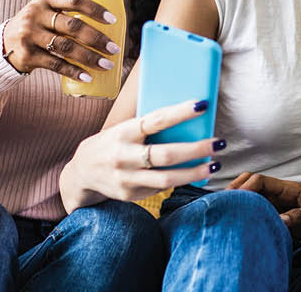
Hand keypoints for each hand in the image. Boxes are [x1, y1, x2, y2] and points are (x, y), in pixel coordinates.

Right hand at [1, 0, 119, 79]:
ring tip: (106, 64)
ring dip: (89, 57)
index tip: (113, 20)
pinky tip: (87, 76)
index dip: (95, 9)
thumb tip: (107, 26)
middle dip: (97, 38)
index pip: (74, 0)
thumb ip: (68, 13)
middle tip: (114, 49)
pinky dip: (73, 71)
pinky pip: (55, 64)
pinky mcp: (26, 55)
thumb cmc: (37, 26)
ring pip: (66, 47)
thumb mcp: (46, 11)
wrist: (3, 43)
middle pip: (72, 26)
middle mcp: (35, 14)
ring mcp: (29, 35)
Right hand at [60, 99, 223, 212]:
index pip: (156, 120)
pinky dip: (180, 181)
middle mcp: (123, 156)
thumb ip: (147, 127)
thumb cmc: (112, 142)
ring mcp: (126, 179)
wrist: (81, 173)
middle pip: (166, 154)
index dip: (180, 112)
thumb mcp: (123, 129)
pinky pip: (160, 188)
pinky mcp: (130, 195)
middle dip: (197, 149)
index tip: (202, 104)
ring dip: (195, 172)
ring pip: (167, 179)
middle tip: (219, 142)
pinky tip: (194, 175)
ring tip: (215, 164)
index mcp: (123, 132)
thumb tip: (186, 119)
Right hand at [227, 172, 300, 242]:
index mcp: (289, 188)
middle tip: (223, 204)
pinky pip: (258, 211)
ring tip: (226, 212)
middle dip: (235, 190)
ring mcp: (278, 205)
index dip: (246, 187)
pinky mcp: (278, 216)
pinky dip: (247, 213)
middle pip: (251, 184)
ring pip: (252, 198)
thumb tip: (280, 220)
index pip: (260, 180)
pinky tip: (239, 222)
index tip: (237, 200)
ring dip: (239, 201)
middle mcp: (280, 194)